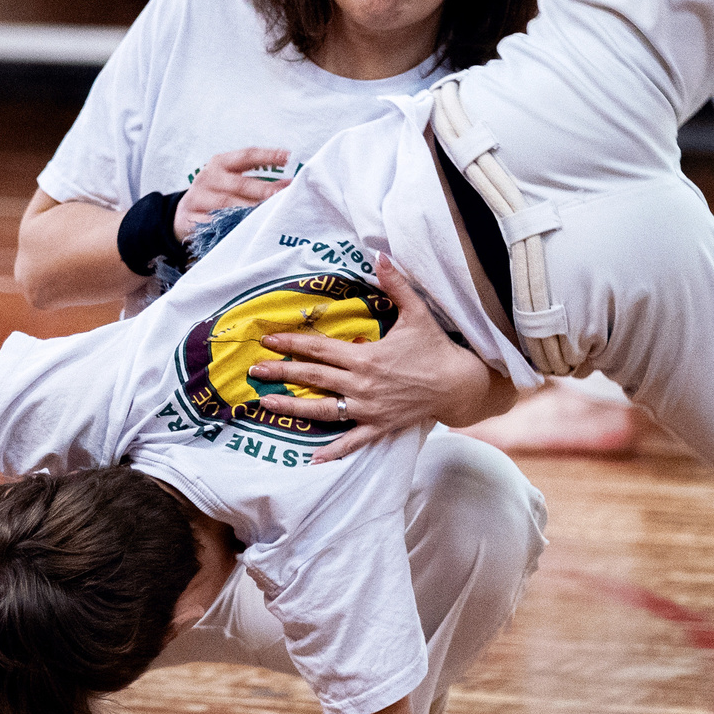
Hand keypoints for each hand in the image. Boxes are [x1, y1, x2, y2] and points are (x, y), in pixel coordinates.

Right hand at [175, 145, 291, 244]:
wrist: (182, 213)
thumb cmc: (215, 193)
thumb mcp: (230, 179)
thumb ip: (257, 180)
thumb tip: (288, 185)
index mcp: (220, 163)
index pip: (247, 155)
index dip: (268, 155)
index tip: (288, 157)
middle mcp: (208, 178)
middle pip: (239, 183)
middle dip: (262, 188)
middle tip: (281, 193)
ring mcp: (197, 198)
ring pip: (227, 204)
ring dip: (248, 210)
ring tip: (267, 214)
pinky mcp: (190, 219)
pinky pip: (213, 224)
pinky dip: (228, 227)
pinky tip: (244, 230)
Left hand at [249, 254, 481, 460]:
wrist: (458, 385)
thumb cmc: (435, 348)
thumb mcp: (416, 313)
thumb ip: (396, 284)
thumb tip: (381, 254)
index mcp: (365, 358)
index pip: (319, 349)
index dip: (291, 343)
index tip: (268, 340)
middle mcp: (361, 385)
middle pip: (312, 378)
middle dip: (281, 372)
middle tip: (254, 370)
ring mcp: (368, 409)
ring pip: (322, 410)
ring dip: (292, 407)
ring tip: (265, 403)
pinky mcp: (379, 426)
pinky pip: (352, 441)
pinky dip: (333, 451)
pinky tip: (312, 459)